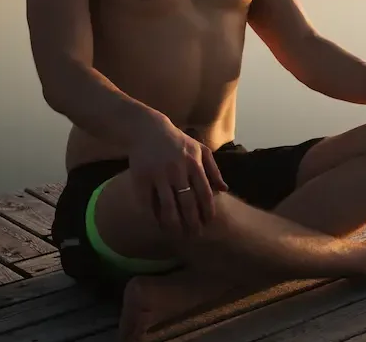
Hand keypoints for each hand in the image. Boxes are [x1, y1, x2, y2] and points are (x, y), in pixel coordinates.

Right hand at [128, 117, 228, 235]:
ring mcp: (158, 174)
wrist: (148, 130)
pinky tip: (157, 226)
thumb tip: (224, 189)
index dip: (207, 210)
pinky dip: (153, 216)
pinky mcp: (140, 178)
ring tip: (177, 235)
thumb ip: (213, 169)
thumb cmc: (178, 141)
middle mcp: (177, 170)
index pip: (204, 192)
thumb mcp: (200, 149)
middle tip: (195, 235)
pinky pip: (147, 203)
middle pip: (187, 202)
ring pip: (168, 206)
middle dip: (192, 222)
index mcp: (194, 163)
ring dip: (174, 224)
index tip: (208, 223)